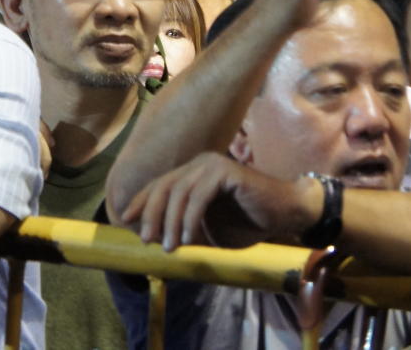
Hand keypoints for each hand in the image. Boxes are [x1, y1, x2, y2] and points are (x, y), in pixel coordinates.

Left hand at [120, 152, 316, 251]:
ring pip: (179, 192)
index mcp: (193, 174)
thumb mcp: (209, 230)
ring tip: (170, 247)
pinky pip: (199, 195)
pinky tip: (189, 238)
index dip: (141, 202)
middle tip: (146, 240)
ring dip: (170, 222)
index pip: (160, 185)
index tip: (126, 221)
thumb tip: (157, 242)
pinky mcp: (225, 171)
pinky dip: (190, 218)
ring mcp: (212, 164)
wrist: (284, 214)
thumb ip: (186, 230)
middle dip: (151, 214)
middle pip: (164, 186)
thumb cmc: (247, 223)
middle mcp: (199, 164)